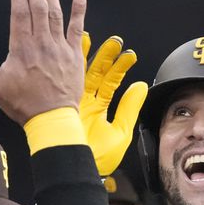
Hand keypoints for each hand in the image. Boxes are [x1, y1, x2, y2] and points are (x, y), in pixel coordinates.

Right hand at [0, 0, 85, 124]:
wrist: (51, 119)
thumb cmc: (23, 104)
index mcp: (21, 47)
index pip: (19, 12)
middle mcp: (41, 43)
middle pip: (37, 6)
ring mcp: (59, 48)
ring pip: (56, 13)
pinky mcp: (74, 56)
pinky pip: (77, 30)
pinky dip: (79, 12)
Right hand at [79, 34, 147, 175]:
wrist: (78, 168)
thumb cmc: (98, 157)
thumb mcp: (120, 132)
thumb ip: (129, 108)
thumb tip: (140, 87)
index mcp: (97, 108)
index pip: (109, 82)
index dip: (119, 67)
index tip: (128, 54)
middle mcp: (85, 102)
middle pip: (95, 73)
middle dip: (104, 56)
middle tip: (114, 40)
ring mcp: (72, 101)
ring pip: (80, 73)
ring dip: (87, 55)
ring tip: (91, 36)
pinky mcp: (63, 104)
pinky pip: (68, 80)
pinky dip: (72, 64)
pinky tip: (74, 48)